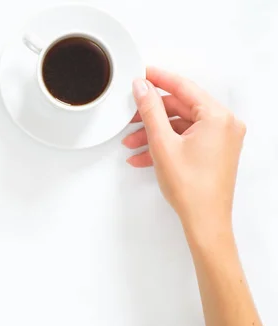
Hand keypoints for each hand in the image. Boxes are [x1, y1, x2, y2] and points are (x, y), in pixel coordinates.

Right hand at [122, 67, 245, 230]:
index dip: (159, 79)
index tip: (143, 74)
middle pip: (181, 107)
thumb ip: (150, 111)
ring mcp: (221, 140)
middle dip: (152, 115)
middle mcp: (224, 125)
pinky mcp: (215, 152)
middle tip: (130, 115)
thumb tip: (142, 89)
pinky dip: (166, 144)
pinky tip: (144, 155)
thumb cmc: (192, 189)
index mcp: (218, 117)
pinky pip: (186, 139)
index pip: (184, 88)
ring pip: (181, 126)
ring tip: (132, 143)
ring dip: (155, 133)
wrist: (204, 221)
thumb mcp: (162, 144)